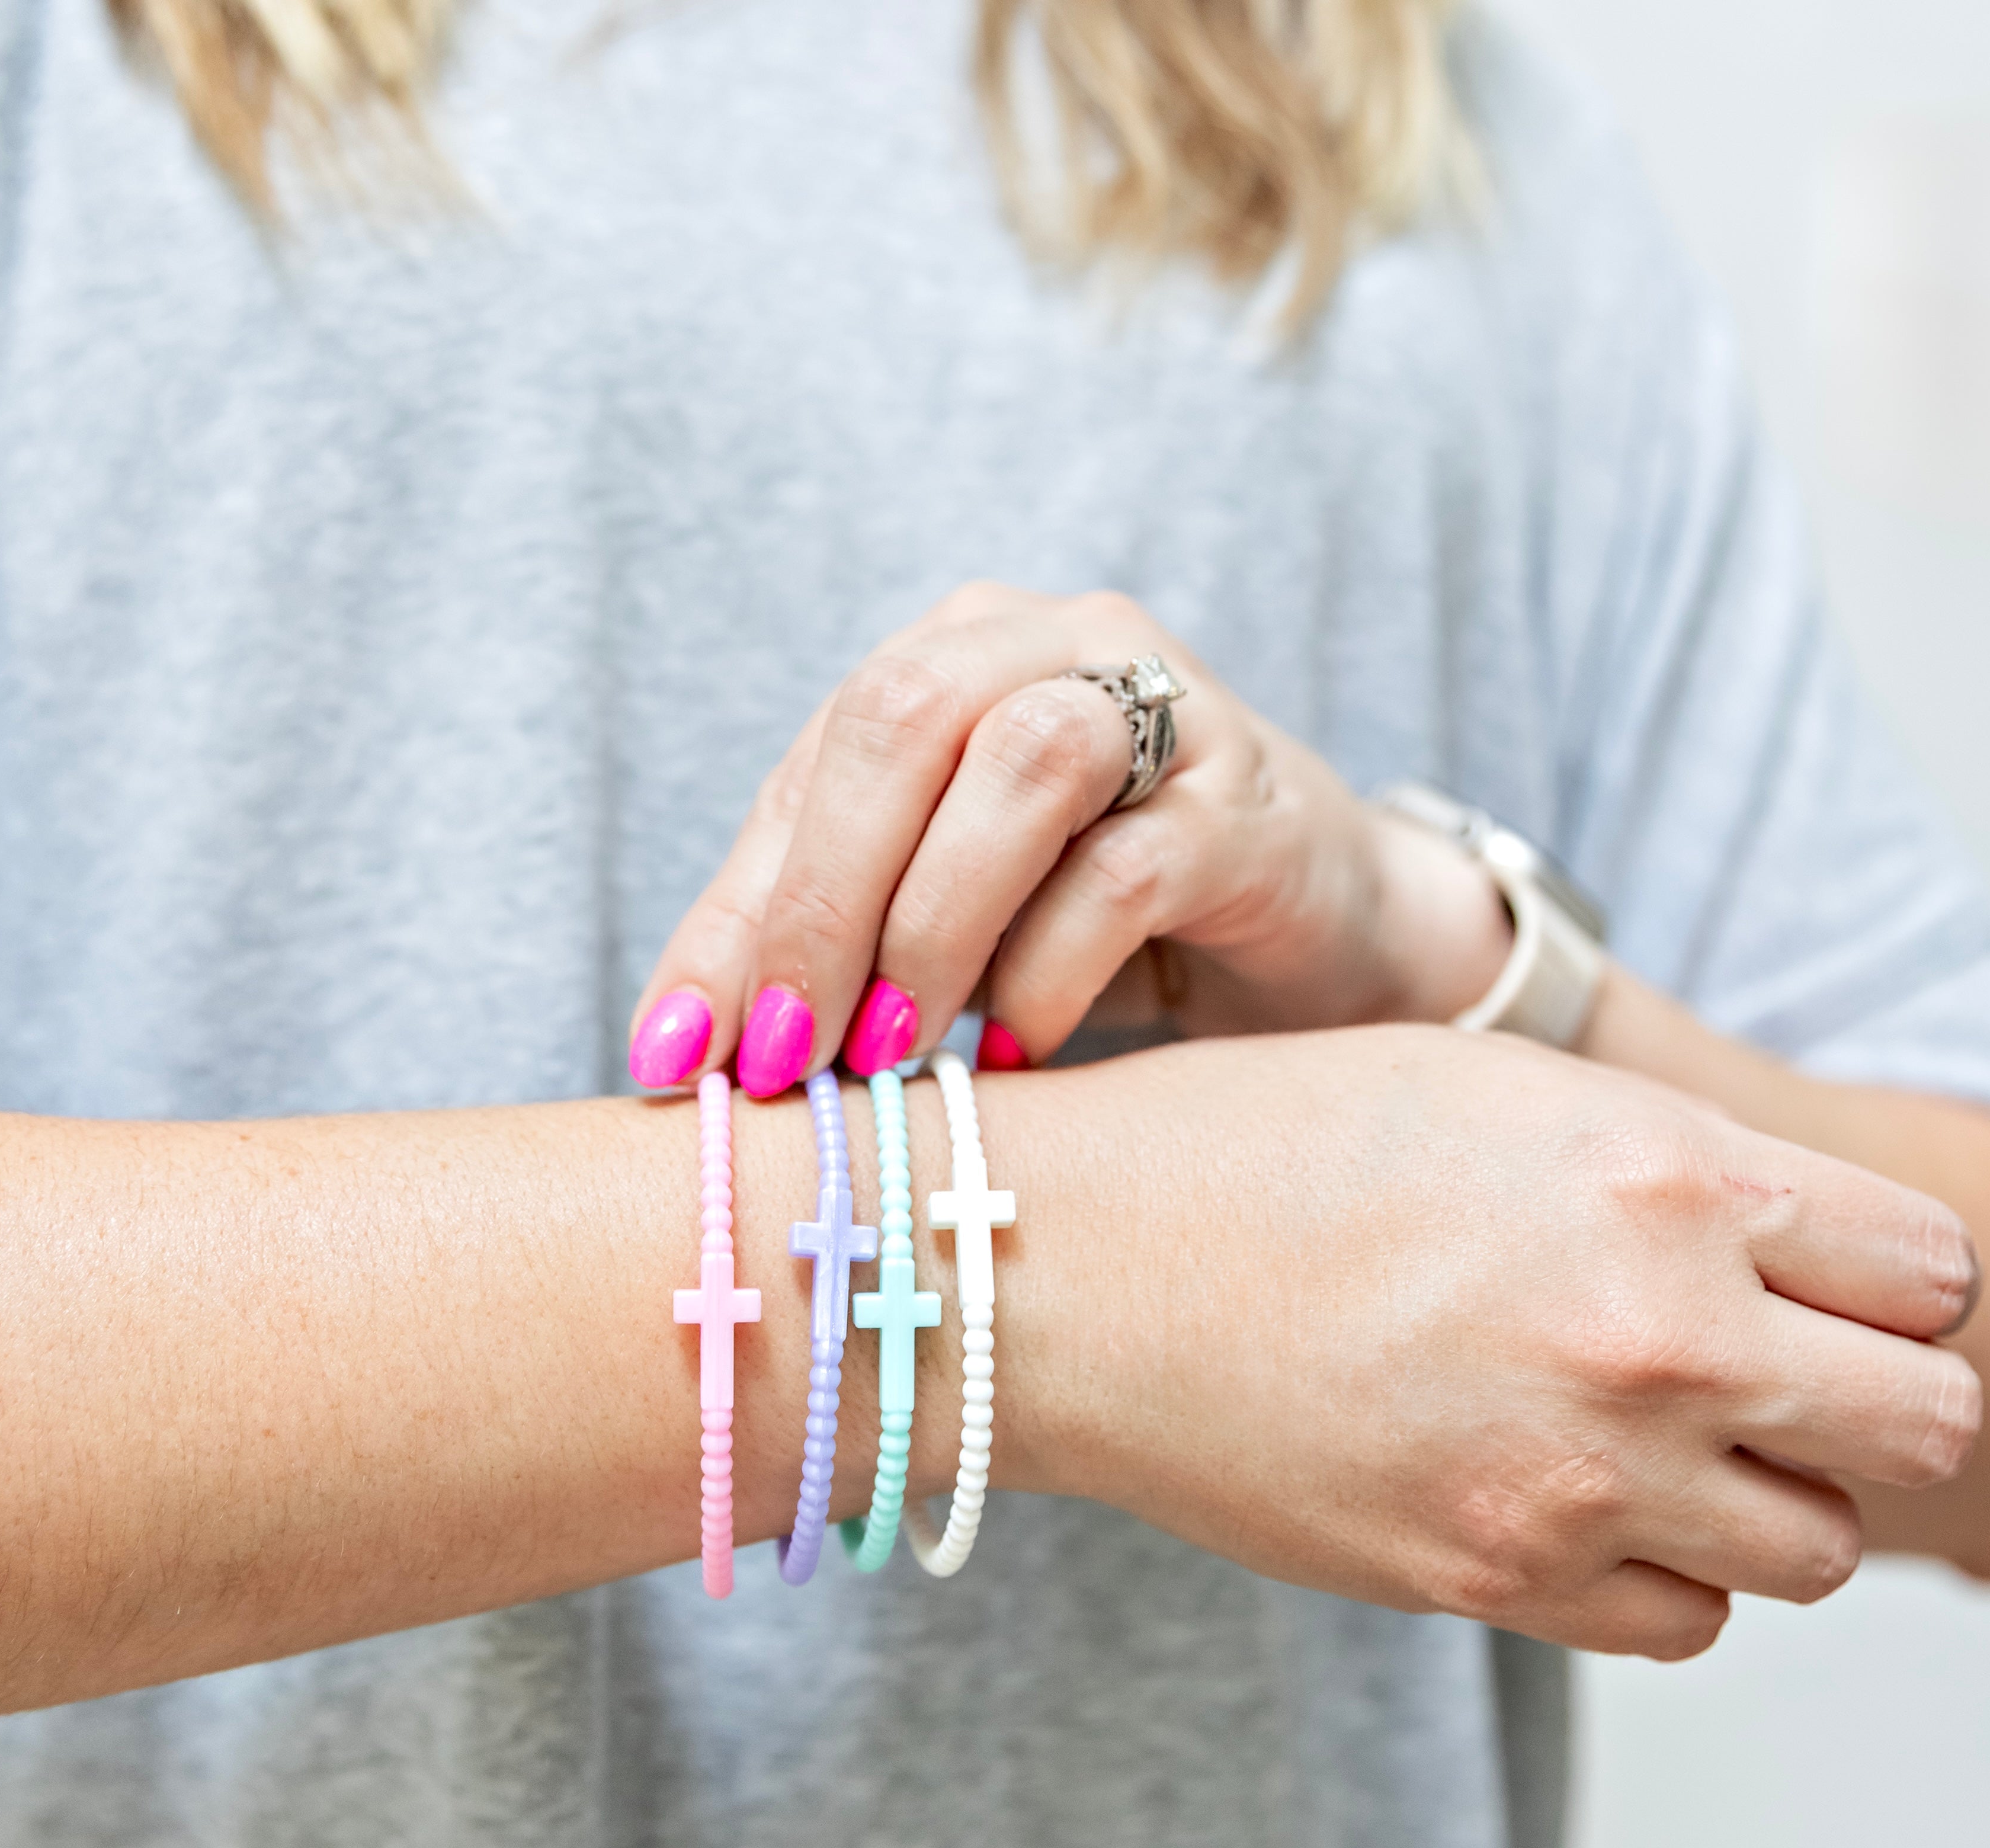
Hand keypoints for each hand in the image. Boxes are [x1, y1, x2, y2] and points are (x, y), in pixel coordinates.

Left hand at [627, 582, 1513, 1094]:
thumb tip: (672, 1053)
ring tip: (894, 1051)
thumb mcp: (939, 926)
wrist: (1317, 927)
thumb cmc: (1101, 922)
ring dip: (932, 924)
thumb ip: (821, 953)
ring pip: (1020, 764)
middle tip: (786, 1056)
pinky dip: (1049, 971)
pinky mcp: (1248, 802)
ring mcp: (1166, 708)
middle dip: (821, 903)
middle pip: (901, 721)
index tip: (678, 1060)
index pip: (814, 767)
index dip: (735, 911)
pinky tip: (1020, 1051)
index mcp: (954, 657)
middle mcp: (1053, 644)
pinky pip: (1128, 870)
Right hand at [988, 1026, 1981, 1656]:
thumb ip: (1672, 1166)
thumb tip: (1796, 1249)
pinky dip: (1660, 1567)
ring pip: (1820, 1547)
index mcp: (1659, 1176)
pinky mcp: (1498, 1581)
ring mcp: (1578, 1479)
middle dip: (1872, 1392)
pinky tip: (1566, 1491)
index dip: (1888, 1275)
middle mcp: (1652, 1335)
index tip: (1833, 1278)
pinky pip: (1690, 1620)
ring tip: (1648, 1430)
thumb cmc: (1252, 1148)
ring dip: (1765, 1490)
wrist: (1070, 1273)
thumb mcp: (1488, 1089)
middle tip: (1779, 1366)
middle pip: (1925, 1421)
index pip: (1930, 1266)